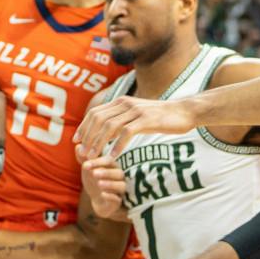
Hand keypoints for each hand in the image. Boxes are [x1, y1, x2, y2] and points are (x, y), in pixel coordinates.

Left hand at [76, 93, 197, 157]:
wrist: (183, 112)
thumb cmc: (159, 117)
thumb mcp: (136, 115)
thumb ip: (121, 120)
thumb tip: (104, 131)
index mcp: (121, 101)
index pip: (95, 113)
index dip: (83, 127)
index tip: (76, 142)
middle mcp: (125, 103)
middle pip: (99, 120)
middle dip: (88, 138)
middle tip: (84, 154)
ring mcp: (136, 111)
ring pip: (110, 127)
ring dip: (99, 143)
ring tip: (95, 157)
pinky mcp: (146, 119)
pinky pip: (127, 133)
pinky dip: (118, 145)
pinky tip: (113, 156)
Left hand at [81, 152, 127, 220]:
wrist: (97, 200)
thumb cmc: (94, 180)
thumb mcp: (87, 170)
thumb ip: (83, 159)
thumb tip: (77, 146)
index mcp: (112, 166)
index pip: (109, 161)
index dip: (98, 162)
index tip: (85, 165)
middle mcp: (119, 177)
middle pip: (118, 172)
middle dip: (106, 172)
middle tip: (94, 173)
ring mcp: (119, 189)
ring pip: (121, 185)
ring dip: (110, 184)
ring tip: (99, 183)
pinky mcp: (118, 201)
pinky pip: (117, 199)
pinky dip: (110, 196)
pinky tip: (102, 194)